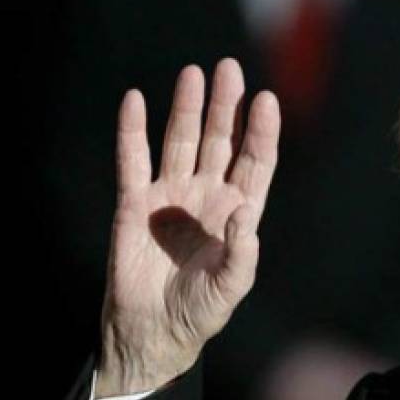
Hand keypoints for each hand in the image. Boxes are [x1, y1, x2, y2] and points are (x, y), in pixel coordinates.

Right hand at [96, 59, 280, 397]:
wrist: (154, 331)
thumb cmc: (200, 311)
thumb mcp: (230, 286)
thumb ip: (242, 253)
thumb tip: (244, 215)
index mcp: (238, 214)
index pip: (255, 163)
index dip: (261, 133)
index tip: (267, 100)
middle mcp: (207, 197)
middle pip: (220, 142)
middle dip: (226, 107)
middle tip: (230, 68)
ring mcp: (170, 197)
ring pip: (181, 142)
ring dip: (187, 109)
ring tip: (194, 74)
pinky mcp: (134, 204)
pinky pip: (133, 161)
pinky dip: (132, 131)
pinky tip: (136, 100)